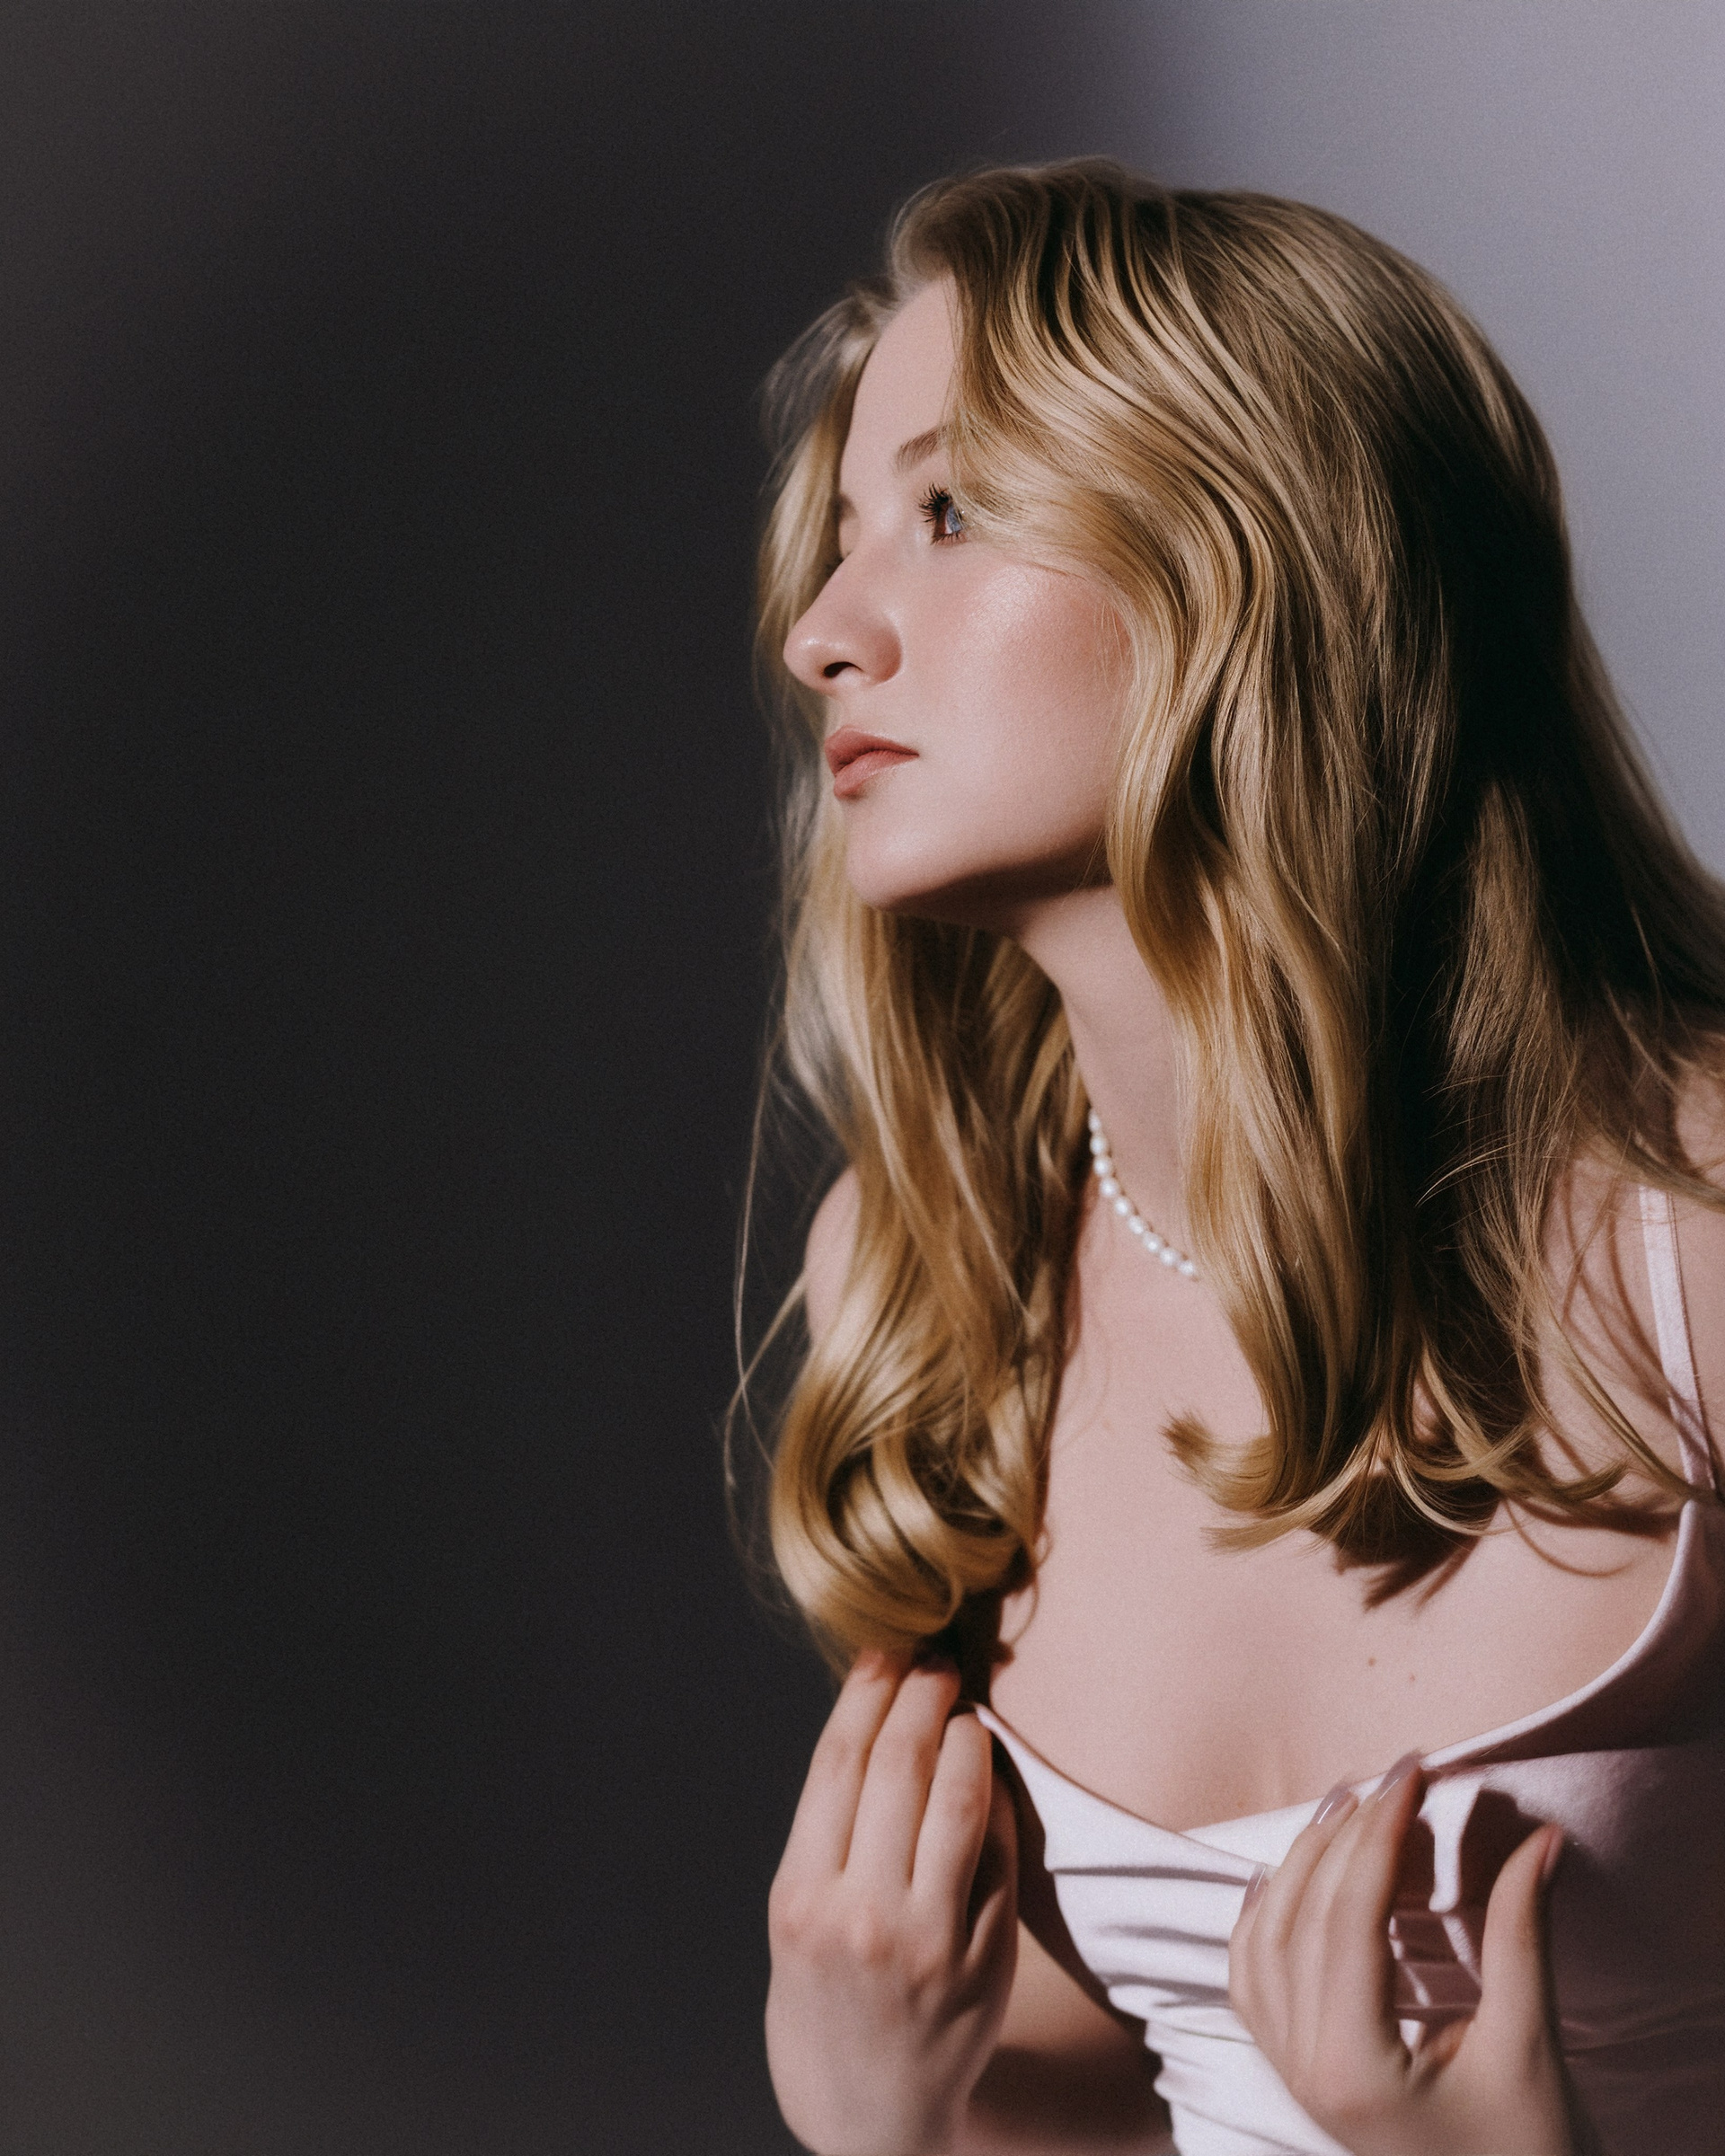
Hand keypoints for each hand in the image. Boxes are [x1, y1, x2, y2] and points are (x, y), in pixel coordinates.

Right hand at [766, 1649, 1017, 2155]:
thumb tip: (876, 1717)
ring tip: (965, 1710)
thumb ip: (831, 1832)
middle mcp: (863, 1917)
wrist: (868, 2116)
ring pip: (959, 1802)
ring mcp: (931, 1942)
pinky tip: (991, 1774)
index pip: (839, 1764)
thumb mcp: (796, 1919)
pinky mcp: (985, 1961)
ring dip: (967, 1738)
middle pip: (898, 1768)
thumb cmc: (823, 2000)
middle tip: (935, 1661)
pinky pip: (999, 1855)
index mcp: (803, 1899)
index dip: (867, 1693)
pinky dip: (997, 1800)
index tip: (885, 1650)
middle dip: (921, 1698)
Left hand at [1229, 1754, 1573, 2155]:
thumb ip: (1521, 1938)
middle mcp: (1302, 2069)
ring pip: (1261, 1944)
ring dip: (1296, 1866)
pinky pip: (1250, 1982)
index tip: (1414, 1771)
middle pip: (1302, 1919)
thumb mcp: (1528, 2050)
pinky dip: (1259, 1919)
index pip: (1349, 1915)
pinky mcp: (1296, 2074)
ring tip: (1343, 1808)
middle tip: (1393, 1777)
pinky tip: (1278, 1877)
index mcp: (1351, 2066)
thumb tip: (1540, 1839)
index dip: (1381, 1831)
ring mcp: (1290, 2074)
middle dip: (1345, 1835)